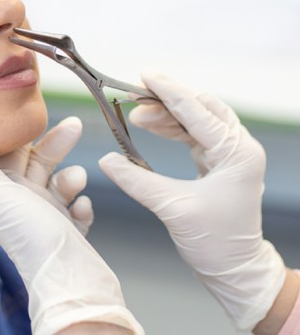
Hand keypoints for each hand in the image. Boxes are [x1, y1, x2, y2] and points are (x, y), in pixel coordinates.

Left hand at [0, 117, 93, 234]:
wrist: (70, 284)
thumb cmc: (34, 238)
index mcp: (4, 194)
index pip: (10, 155)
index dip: (20, 134)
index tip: (33, 113)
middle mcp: (24, 205)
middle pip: (39, 164)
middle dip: (56, 144)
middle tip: (74, 125)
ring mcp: (48, 221)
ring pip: (61, 186)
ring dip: (71, 178)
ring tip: (76, 180)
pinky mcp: (70, 237)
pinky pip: (77, 213)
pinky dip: (82, 207)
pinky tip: (83, 208)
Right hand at [98, 71, 285, 331]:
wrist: (235, 270)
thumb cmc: (215, 242)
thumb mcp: (171, 207)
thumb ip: (137, 180)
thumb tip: (106, 160)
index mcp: (237, 153)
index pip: (197, 111)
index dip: (167, 91)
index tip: (143, 74)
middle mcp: (238, 148)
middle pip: (201, 108)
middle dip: (167, 99)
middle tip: (134, 94)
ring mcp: (230, 155)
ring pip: (197, 120)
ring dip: (166, 114)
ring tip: (135, 115)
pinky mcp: (219, 165)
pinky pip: (194, 135)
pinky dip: (171, 128)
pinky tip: (150, 127)